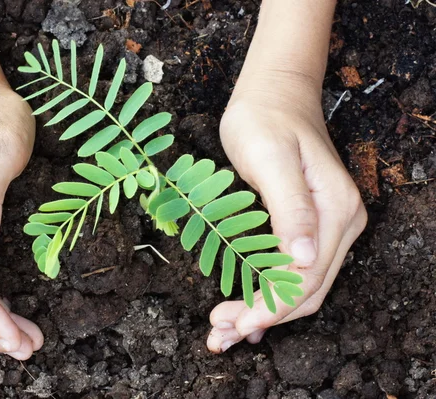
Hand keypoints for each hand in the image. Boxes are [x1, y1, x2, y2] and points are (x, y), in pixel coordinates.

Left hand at [207, 83, 366, 352]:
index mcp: (335, 212)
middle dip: (263, 317)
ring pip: (298, 286)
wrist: (273, 93)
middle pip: (304, 290)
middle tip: (219, 334)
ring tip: (223, 329)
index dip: (270, 306)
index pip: (305, 277)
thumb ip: (290, 208)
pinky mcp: (309, 225)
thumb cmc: (264, 119)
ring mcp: (327, 227)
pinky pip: (293, 271)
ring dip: (263, 312)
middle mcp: (339, 225)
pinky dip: (268, 294)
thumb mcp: (270, 158)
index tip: (235, 325)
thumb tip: (306, 259)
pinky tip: (245, 310)